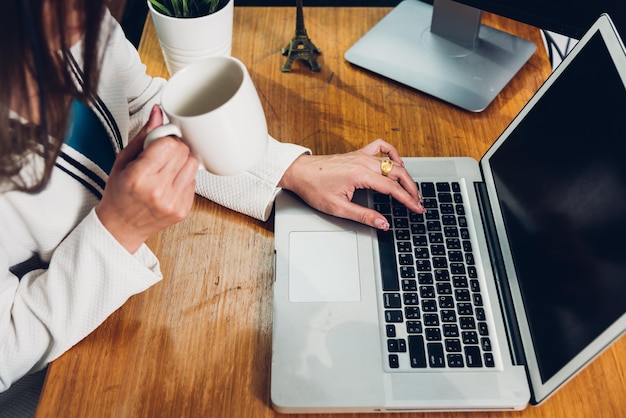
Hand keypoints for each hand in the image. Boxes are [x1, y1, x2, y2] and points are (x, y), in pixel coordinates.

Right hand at [95, 105, 197, 252]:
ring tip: (167, 168)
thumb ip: (144, 135)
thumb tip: (158, 112)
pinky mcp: (184, 210)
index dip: (167, 138)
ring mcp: (173, 202)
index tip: (161, 141)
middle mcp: (158, 191)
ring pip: (193, 165)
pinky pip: (194, 182)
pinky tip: (170, 183)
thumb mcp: (123, 160)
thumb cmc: (119, 193)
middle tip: (163, 154)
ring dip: (183, 161)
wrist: (121, 227)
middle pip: (184, 152)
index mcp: (139, 177)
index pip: (169, 144)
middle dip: (175, 147)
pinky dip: (184, 178)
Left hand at [279, 138, 424, 229]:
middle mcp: (363, 162)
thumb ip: (364, 216)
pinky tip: (397, 162)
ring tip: (412, 189)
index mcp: (360, 175)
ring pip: (392, 162)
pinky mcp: (357, 154)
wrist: (298, 172)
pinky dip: (392, 153)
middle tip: (419, 203)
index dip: (408, 200)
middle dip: (411, 189)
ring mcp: (361, 155)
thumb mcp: (338, 208)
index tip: (417, 209)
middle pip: (397, 173)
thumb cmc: (313, 188)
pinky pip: (380, 147)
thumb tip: (383, 223)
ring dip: (405, 175)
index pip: (392, 188)